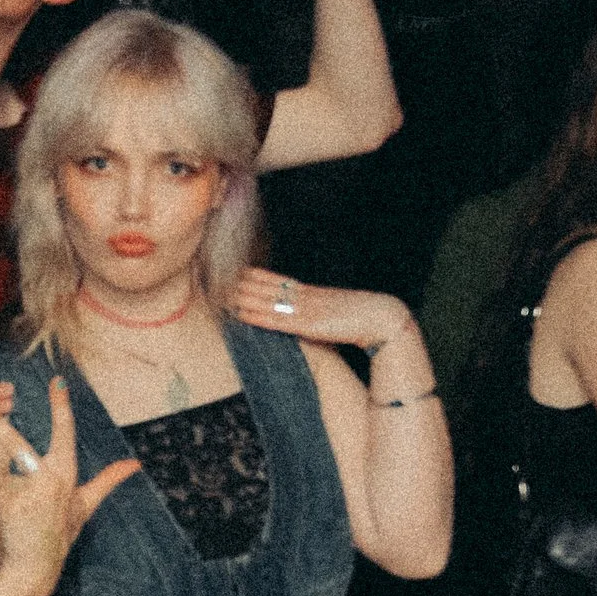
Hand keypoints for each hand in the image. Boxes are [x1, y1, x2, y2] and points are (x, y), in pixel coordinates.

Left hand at [0, 379, 140, 595]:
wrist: (35, 566)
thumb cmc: (61, 534)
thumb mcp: (86, 505)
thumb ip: (108, 480)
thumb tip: (135, 463)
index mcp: (67, 473)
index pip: (65, 432)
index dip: (60, 405)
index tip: (56, 380)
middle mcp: (48, 478)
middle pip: (17, 445)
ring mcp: (25, 490)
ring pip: (9, 476)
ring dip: (13, 492)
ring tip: (26, 515)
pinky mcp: (6, 501)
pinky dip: (3, 503)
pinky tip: (14, 519)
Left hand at [232, 268, 414, 352]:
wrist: (381, 317)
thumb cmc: (363, 318)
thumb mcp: (335, 313)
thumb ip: (318, 314)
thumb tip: (305, 320)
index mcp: (312, 292)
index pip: (276, 279)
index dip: (254, 275)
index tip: (235, 271)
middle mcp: (304, 297)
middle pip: (265, 286)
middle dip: (240, 283)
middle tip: (215, 276)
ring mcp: (304, 309)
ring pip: (266, 300)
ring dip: (241, 297)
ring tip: (218, 293)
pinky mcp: (308, 324)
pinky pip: (276, 319)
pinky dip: (256, 315)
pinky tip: (240, 313)